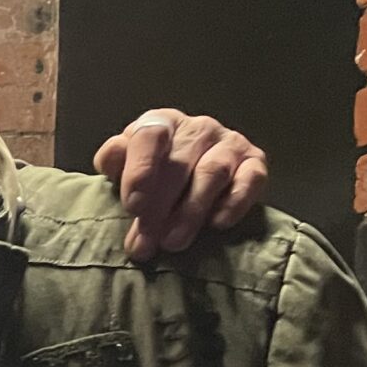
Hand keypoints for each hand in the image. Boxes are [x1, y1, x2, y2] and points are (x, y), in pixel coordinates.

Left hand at [93, 109, 269, 258]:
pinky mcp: (255, 162)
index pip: (150, 137)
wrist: (193, 179)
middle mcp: (199, 128)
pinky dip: (234, 202)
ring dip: (191, 211)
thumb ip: (115, 161)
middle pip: (180, 162)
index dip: (140, 171)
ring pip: (212, 173)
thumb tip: (111, 158)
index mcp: (163, 123)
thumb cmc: (152, 174)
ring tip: (172, 242)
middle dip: (159, 206)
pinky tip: (216, 224)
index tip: (132, 206)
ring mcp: (230, 143)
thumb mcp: (126, 165)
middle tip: (145, 241)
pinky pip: (251, 179)